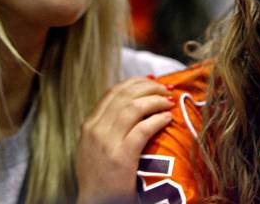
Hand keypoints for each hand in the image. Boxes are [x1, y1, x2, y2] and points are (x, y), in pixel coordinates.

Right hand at [76, 76, 173, 202]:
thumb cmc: (100, 178)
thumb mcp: (93, 147)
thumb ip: (106, 126)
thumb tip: (131, 105)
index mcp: (89, 125)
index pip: (113, 92)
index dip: (135, 83)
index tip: (152, 80)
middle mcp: (95, 130)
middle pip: (125, 96)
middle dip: (149, 88)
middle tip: (166, 89)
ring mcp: (107, 143)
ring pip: (134, 108)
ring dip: (155, 101)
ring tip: (169, 102)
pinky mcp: (121, 157)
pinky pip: (143, 129)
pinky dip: (157, 120)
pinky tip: (167, 119)